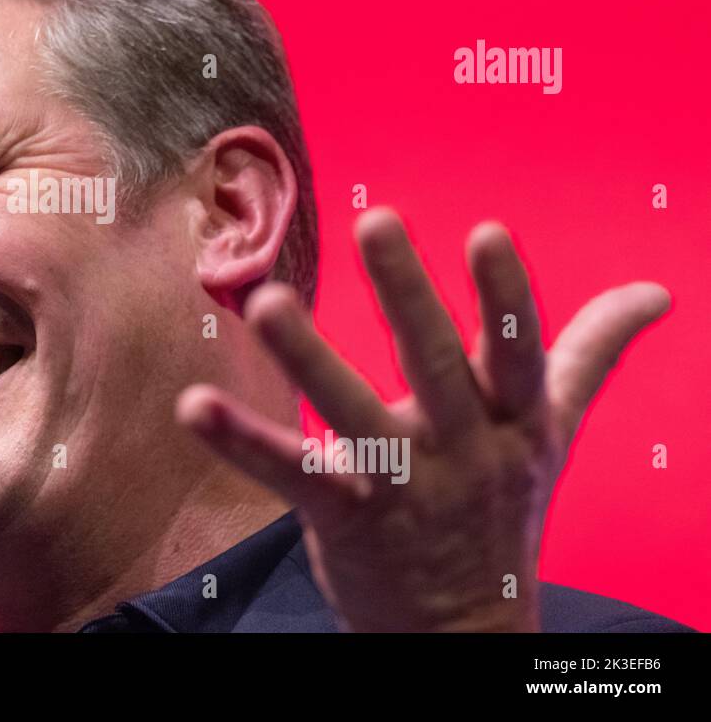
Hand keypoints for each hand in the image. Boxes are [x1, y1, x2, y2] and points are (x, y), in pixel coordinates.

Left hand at [176, 206, 670, 631]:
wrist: (467, 631)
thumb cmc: (502, 507)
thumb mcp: (552, 432)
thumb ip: (589, 353)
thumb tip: (656, 292)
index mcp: (514, 421)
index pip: (519, 354)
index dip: (507, 297)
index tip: (486, 233)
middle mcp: (463, 450)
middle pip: (436, 365)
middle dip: (408, 295)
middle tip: (377, 220)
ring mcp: (402, 486)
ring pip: (354, 415)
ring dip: (310, 356)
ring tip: (265, 300)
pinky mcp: (346, 518)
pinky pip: (292, 475)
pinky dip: (243, 442)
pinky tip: (194, 405)